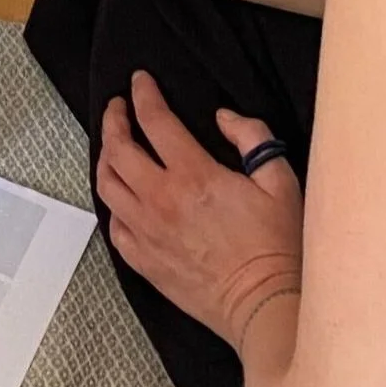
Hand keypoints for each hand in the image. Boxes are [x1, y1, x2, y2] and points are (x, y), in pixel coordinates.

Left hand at [97, 73, 303, 351]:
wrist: (265, 305)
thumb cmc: (277, 245)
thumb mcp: (280, 181)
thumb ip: (253, 138)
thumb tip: (224, 116)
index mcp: (193, 176)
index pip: (154, 121)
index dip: (143, 94)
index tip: (139, 81)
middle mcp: (161, 201)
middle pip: (118, 149)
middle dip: (113, 120)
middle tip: (118, 108)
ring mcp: (148, 233)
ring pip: (107, 186)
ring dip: (105, 158)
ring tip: (114, 146)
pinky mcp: (145, 262)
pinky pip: (115, 226)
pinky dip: (113, 204)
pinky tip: (122, 196)